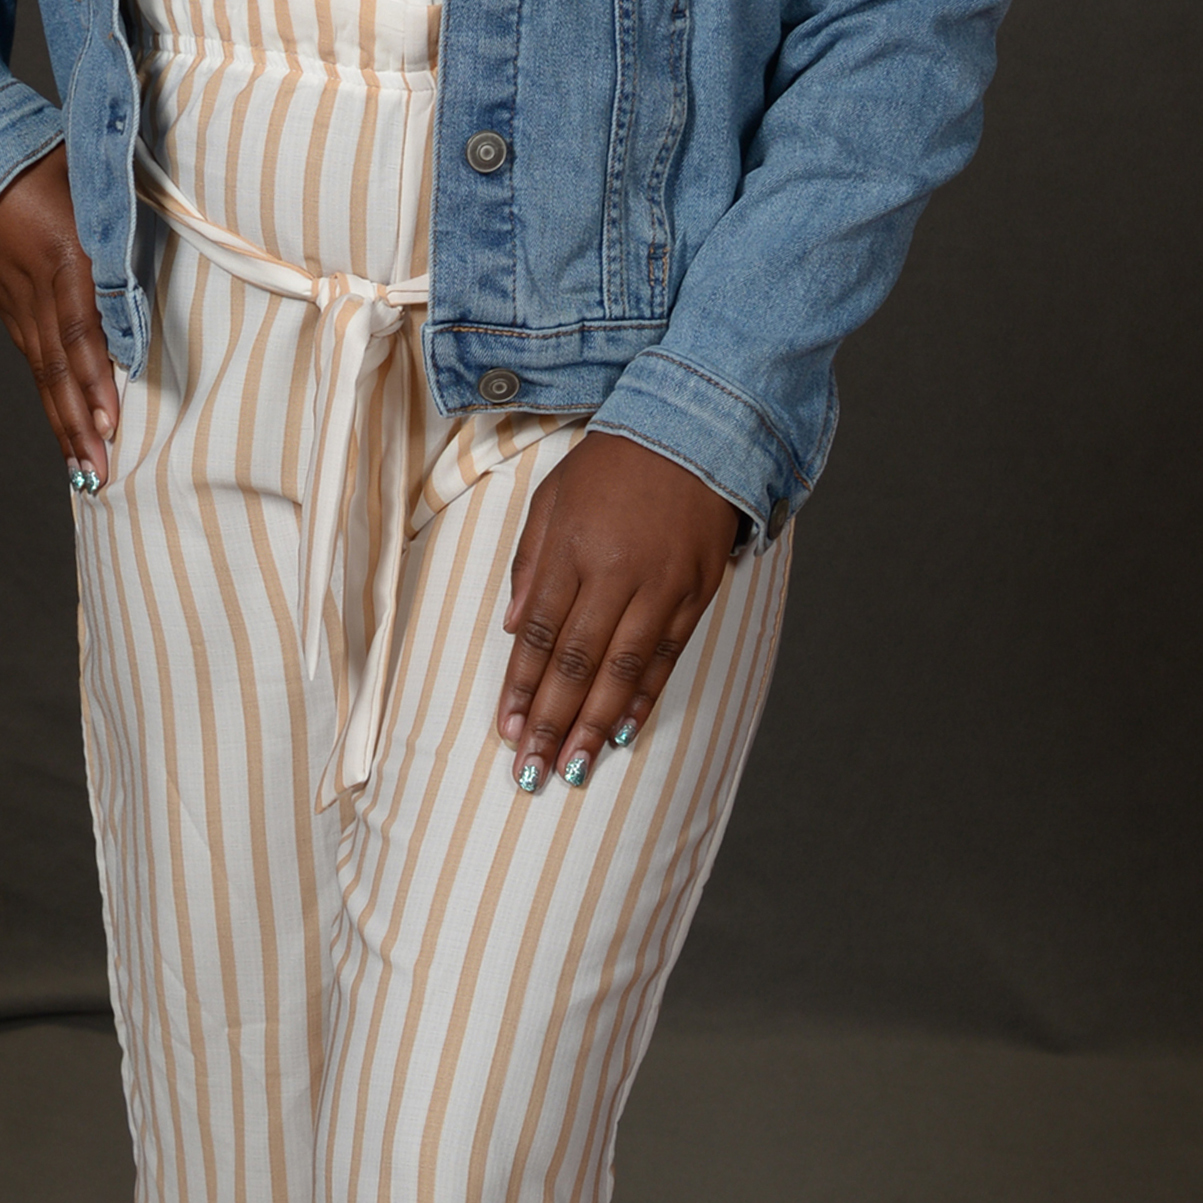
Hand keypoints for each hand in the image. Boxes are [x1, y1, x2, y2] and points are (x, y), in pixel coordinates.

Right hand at [0, 145, 121, 491]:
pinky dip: (51, 403)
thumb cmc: (50, 161)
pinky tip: (67, 436)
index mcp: (63, 252)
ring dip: (65, 424)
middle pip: (59, 365)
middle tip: (99, 470)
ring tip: (85, 471)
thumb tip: (191, 211)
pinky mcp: (10, 311)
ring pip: (43, 373)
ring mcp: (18, 303)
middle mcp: (37, 287)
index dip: (95, 373)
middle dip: (80, 421)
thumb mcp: (92, 174)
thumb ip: (127, 206)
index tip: (113, 416)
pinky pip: (33, 364)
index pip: (81, 323)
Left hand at [496, 432, 738, 792]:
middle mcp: (616, 573)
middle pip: (577, 663)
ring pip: (622, 671)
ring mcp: (661, 586)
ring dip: (593, 726)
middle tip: (531, 770)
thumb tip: (513, 627)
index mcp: (572, 547)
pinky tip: (622, 732)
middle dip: (550, 722)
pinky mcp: (696, 593)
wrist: (694, 431)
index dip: (521, 686)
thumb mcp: (553, 497)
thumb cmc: (611, 464)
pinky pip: (666, 658)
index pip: (539, 632)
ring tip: (572, 768)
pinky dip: (643, 699)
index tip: (506, 729)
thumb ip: (530, 563)